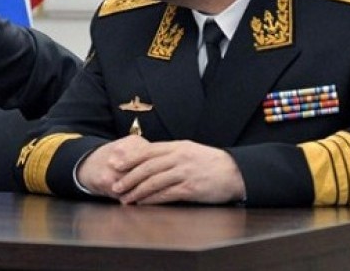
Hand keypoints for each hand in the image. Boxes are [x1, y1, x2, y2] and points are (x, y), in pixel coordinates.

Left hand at [77, 135, 244, 204]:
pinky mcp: (190, 188)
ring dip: (136, 191)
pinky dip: (151, 200)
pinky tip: (142, 203)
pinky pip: (166, 194)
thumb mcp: (189, 150)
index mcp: (176, 146)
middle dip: (128, 177)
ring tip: (125, 198)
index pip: (147, 150)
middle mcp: (178, 158)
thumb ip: (169, 153)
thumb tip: (147, 158)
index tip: (114, 164)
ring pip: (153, 181)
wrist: (235, 172)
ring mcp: (184, 173)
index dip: (128, 158)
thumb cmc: (209, 162)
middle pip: (147, 167)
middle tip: (115, 186)